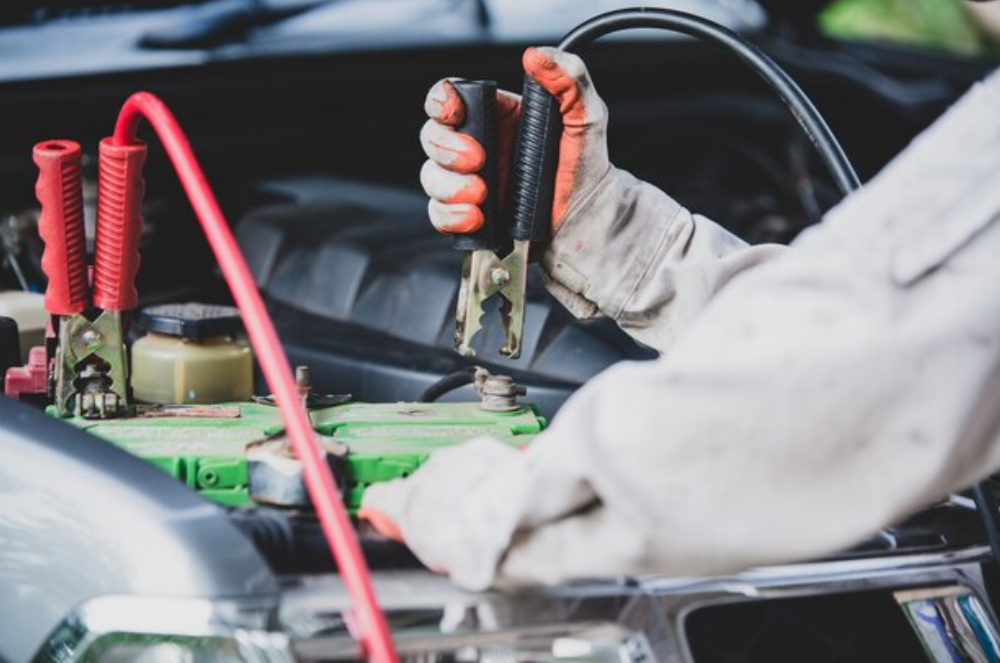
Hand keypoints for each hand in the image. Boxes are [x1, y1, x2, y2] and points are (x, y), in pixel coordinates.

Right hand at [420, 46, 610, 234]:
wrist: (588, 219)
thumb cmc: (586, 169)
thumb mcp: (587, 117)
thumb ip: (569, 80)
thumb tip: (537, 57)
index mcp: (496, 116)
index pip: (450, 96)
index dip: (441, 101)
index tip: (454, 112)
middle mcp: (478, 146)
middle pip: (432, 136)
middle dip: (445, 148)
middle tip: (477, 160)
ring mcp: (469, 181)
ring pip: (430, 176)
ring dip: (448, 185)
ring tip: (481, 195)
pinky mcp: (468, 214)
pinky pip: (439, 214)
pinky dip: (451, 216)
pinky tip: (476, 217)